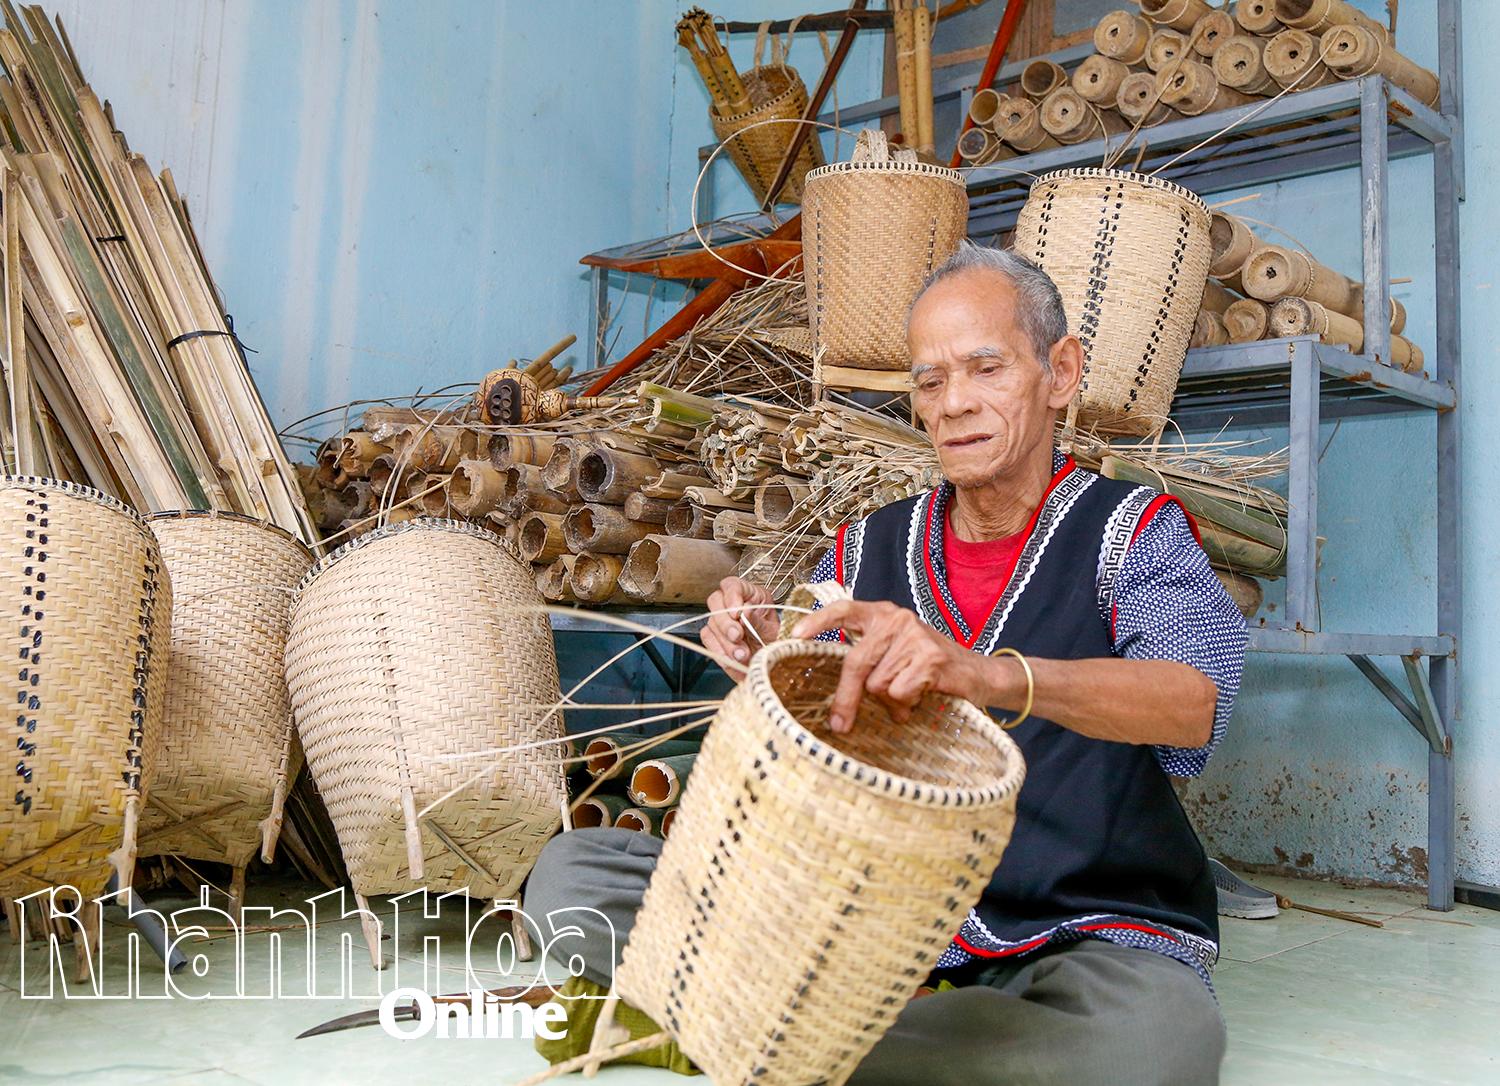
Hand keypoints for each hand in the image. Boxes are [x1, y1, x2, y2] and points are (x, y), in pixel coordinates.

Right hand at [702, 576, 778, 680]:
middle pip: (716, 601)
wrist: (768, 665)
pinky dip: (719, 650)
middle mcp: (733, 605)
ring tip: (742, 654)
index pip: (733, 585)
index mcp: (751, 595)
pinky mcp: (714, 636)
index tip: (736, 613)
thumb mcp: (772, 631)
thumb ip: (758, 622)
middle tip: (737, 636)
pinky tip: (732, 658)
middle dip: (726, 622)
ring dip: (726, 642)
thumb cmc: (773, 643)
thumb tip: (746, 612)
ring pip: (712, 623)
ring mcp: (721, 620)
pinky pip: (708, 639)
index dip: (732, 596)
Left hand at [792, 600, 993, 732]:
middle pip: (855, 662)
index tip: (796, 636)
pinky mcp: (931, 658)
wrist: (978, 675)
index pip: (845, 609)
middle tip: (840, 725)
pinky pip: (899, 692)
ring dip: (890, 702)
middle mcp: (897, 619)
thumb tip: (833, 700)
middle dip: (846, 699)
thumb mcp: (894, 656)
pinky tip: (922, 697)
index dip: (819, 622)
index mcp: (883, 614)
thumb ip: (867, 661)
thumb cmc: (927, 669)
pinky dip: (907, 704)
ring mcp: (915, 636)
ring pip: (877, 684)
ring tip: (909, 697)